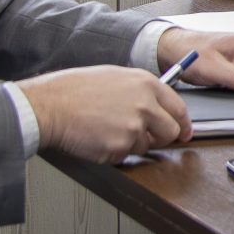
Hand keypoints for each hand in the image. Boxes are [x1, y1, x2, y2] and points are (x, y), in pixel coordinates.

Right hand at [20, 66, 193, 162]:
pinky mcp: (121, 146)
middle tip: (144, 137)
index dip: (182, 123)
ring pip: (146, 146)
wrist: (49, 106)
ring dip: (131, 143)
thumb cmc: (73, 90)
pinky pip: (125, 155)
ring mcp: (134, 127)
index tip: (184, 131)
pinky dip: (113, 151)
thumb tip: (156, 105)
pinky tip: (98, 137)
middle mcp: (146, 105)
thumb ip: (140, 91)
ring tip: (106, 128)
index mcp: (146, 84)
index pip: (178, 108)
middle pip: (171, 132)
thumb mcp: (114, 77)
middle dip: (161, 138)